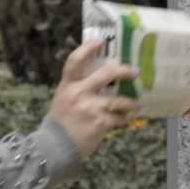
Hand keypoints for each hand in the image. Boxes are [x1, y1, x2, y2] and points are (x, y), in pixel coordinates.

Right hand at [48, 38, 139, 160]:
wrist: (54, 148)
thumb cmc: (60, 122)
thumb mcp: (64, 98)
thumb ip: (78, 86)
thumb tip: (100, 76)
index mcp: (68, 85)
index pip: (76, 60)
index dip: (88, 47)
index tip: (100, 41)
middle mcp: (79, 93)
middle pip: (107, 73)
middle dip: (124, 71)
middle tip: (135, 72)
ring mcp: (91, 108)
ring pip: (119, 100)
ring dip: (131, 103)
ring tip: (136, 105)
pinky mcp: (100, 123)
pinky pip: (119, 119)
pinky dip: (124, 120)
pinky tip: (125, 121)